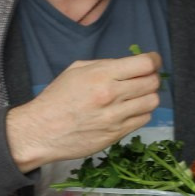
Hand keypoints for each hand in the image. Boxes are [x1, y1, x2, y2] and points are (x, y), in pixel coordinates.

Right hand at [6, 51, 161, 171]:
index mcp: (102, 75)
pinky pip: (143, 120)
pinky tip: (129, 110)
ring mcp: (116, 117)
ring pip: (152, 102)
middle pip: (152, 82)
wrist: (41, 131)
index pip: (144, 64)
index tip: (152, 62)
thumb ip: (104, 65)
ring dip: (148, 96)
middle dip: (151, 78)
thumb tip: (128, 66)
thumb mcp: (76, 70)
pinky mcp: (116, 134)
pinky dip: (141, 113)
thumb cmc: (56, 98)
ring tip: (136, 96)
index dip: (153, 61)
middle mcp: (112, 95)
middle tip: (144, 79)